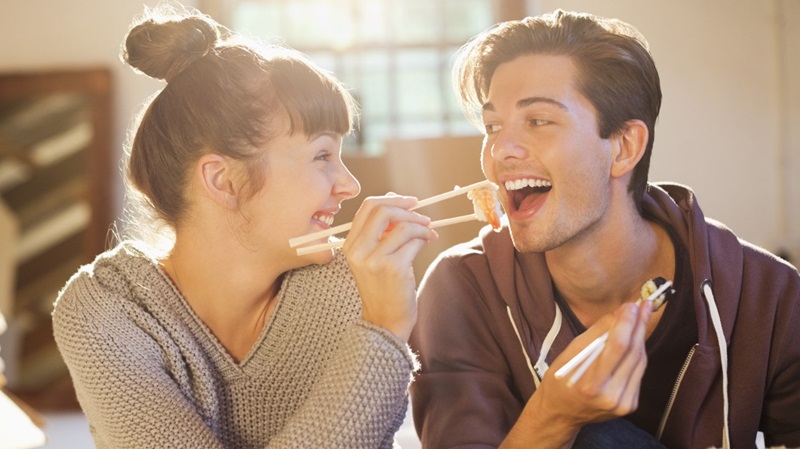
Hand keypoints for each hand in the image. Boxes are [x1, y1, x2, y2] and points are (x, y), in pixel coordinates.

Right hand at [343, 195, 437, 340]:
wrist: (384, 322)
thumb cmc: (384, 288)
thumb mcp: (374, 258)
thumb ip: (381, 232)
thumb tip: (398, 201)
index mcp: (350, 244)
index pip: (367, 207)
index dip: (391, 199)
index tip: (410, 202)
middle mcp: (358, 250)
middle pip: (382, 210)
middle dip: (408, 209)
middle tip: (423, 216)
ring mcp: (374, 260)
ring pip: (403, 226)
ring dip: (422, 227)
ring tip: (430, 234)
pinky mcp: (393, 268)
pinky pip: (414, 242)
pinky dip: (425, 239)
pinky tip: (428, 243)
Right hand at [503, 301, 651, 448]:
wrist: (560, 414)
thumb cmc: (559, 381)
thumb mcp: (569, 354)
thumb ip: (596, 334)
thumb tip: (619, 313)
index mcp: (591, 384)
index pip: (617, 347)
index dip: (627, 323)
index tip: (632, 304)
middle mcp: (611, 396)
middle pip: (633, 353)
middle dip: (639, 325)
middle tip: (644, 305)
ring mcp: (624, 403)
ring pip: (640, 361)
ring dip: (641, 337)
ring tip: (641, 317)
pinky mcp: (631, 405)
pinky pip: (638, 372)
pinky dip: (637, 353)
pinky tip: (634, 340)